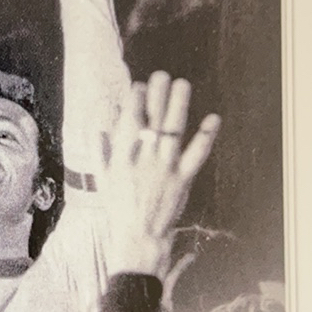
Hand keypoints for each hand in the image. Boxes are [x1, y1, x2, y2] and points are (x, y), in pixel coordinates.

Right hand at [98, 71, 220, 277]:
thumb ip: (100, 152)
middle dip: (157, 94)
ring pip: (174, 129)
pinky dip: (206, 135)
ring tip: (183, 84)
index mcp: (122, 156)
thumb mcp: (102, 179)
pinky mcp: (183, 178)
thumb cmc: (118, 208)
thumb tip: (98, 127)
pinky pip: (197, 153)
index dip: (135, 99)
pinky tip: (213, 118)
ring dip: (179, 104)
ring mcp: (165, 167)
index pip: (129, 120)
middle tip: (162, 75)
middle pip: (152, 118)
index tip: (139, 85)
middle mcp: (144, 158)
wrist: (138, 236)